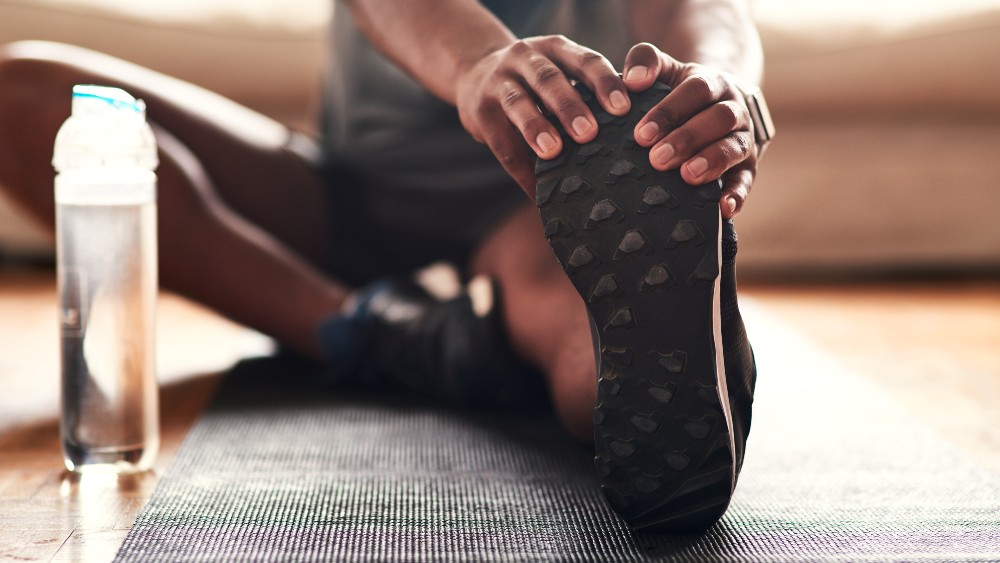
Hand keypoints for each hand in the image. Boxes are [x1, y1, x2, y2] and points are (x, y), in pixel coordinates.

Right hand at [455, 35, 630, 196]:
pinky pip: (500, 141)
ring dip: (536, 127)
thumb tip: (632, 137)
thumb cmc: (535, 83)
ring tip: (553, 151)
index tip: (624, 108)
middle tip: (590, 133)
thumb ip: (586, 93)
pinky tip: (536, 190)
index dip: (604, 83)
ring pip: (519, 102)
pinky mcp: (479, 109)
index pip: (584, 61)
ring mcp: (499, 81)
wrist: (475, 73)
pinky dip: (519, 168)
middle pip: (549, 79)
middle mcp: (526, 58)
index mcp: (556, 49)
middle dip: (570, 105)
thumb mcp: (559, 73)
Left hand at [623, 43, 759, 218]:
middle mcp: (733, 108)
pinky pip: (746, 179)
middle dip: (688, 139)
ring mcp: (743, 138)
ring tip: (687, 176)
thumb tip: (632, 79)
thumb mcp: (666, 70)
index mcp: (712, 83)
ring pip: (735, 147)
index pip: (695, 91)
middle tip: (657, 159)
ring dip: (712, 161)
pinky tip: (724, 209)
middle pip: (719, 118)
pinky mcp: (747, 166)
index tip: (641, 134)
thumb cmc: (680, 92)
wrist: (718, 104)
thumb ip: (646, 61)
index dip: (669, 111)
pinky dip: (737, 194)